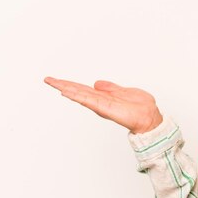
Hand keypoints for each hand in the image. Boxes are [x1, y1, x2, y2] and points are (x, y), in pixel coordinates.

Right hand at [44, 77, 162, 133]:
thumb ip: (110, 88)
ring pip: (80, 95)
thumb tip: (96, 83)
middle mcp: (100, 101)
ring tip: (53, 83)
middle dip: (62, 85)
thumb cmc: (141, 107)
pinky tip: (68, 92)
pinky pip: (89, 101)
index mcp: (103, 97)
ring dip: (66, 89)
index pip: (83, 89)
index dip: (70, 84)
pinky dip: (77, 96)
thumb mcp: (124, 91)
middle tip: (47, 79)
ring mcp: (101, 105)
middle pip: (78, 92)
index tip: (56, 80)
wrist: (150, 117)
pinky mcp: (105, 108)